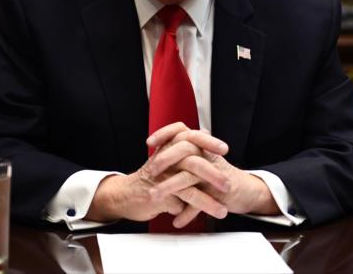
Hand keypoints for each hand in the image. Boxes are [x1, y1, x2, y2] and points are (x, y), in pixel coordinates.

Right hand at [85, 123, 230, 222]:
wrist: (125, 194)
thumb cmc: (150, 178)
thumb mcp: (167, 157)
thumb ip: (185, 146)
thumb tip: (204, 132)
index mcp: (169, 148)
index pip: (190, 136)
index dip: (208, 142)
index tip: (225, 150)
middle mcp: (166, 160)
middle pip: (193, 162)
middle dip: (213, 175)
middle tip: (227, 185)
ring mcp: (161, 178)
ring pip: (188, 187)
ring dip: (208, 201)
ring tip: (222, 211)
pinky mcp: (157, 195)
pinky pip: (179, 205)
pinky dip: (191, 214)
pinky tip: (200, 219)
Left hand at [148, 126, 280, 226]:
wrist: (244, 191)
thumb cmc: (218, 175)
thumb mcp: (201, 160)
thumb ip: (183, 155)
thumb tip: (160, 148)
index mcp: (200, 146)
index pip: (182, 130)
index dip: (165, 134)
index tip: (149, 144)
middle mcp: (207, 155)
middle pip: (184, 149)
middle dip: (165, 159)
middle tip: (151, 171)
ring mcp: (213, 173)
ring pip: (189, 176)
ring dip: (169, 187)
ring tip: (154, 197)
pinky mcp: (219, 191)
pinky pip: (200, 201)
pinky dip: (187, 213)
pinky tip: (177, 221)